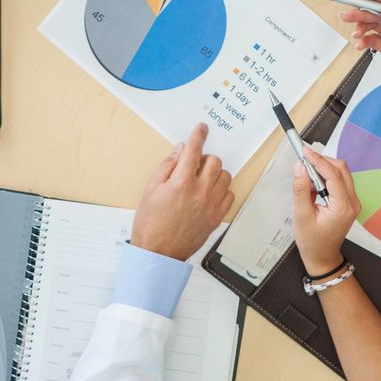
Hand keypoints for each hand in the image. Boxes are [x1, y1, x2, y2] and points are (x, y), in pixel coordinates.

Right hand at [131, 123, 233, 260]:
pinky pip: (229, 195)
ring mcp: (211, 205)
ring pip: (225, 176)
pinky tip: (209, 193)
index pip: (194, 150)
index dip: (199, 135)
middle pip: (214, 161)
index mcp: (182, 182)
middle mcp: (200, 192)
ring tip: (201, 180)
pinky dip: (221, 190)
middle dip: (204, 158)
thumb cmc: (150, 223)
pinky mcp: (216, 217)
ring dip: (214, 173)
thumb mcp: (151, 189)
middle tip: (193, 165)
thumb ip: (168, 166)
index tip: (202, 128)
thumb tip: (180, 150)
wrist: (158, 252)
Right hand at [292, 146, 360, 276]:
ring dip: (324, 167)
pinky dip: (327, 176)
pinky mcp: (348, 201)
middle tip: (303, 160)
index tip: (304, 151)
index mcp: (343, 207)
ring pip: (342, 173)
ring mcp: (353, 202)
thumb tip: (299, 167)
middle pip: (341, 169)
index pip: (333, 175)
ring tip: (306, 173)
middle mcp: (352, 202)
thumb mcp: (301, 216)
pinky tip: (314, 182)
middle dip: (322, 161)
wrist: (322, 257)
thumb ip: (301, 190)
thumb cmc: (311, 241)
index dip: (318, 160)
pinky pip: (340, 180)